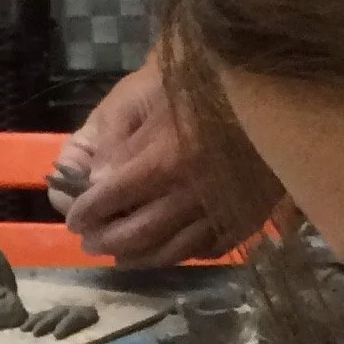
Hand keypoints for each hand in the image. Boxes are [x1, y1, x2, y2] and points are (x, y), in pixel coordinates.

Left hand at [47, 60, 275, 265]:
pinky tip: (171, 252)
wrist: (269, 84)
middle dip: (107, 241)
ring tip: (121, 258)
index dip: (87, 212)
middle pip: (139, 233)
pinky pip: (211, 249)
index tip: (74, 219)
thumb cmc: (204, 85)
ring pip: (174, 251)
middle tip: (90, 242)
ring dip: (141, 259)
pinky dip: (186, 255)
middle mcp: (192, 194)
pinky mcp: (247, 217)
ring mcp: (222, 210)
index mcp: (165, 161)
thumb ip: (122, 145)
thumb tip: (94, 184)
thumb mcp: (154, 103)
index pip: (112, 198)